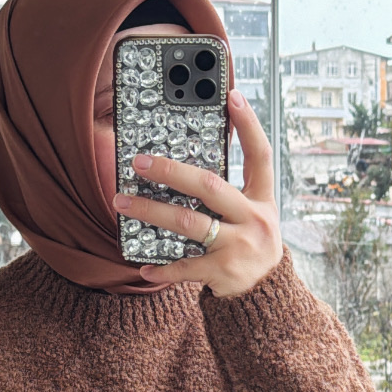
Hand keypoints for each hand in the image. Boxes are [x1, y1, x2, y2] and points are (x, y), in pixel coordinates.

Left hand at [114, 88, 282, 297]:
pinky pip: (185, 267)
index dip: (249, 124)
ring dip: (151, 210)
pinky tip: (142, 264)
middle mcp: (254, 219)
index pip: (260, 154)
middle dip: (171, 171)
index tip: (232, 95)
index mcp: (262, 198)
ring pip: (189, 222)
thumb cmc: (251, 245)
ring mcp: (239, 246)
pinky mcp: (223, 272)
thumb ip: (232, 191)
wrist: (268, 295)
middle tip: (139, 161)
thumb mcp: (254, 214)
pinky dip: (162, 268)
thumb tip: (188, 164)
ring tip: (122, 202)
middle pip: (209, 186)